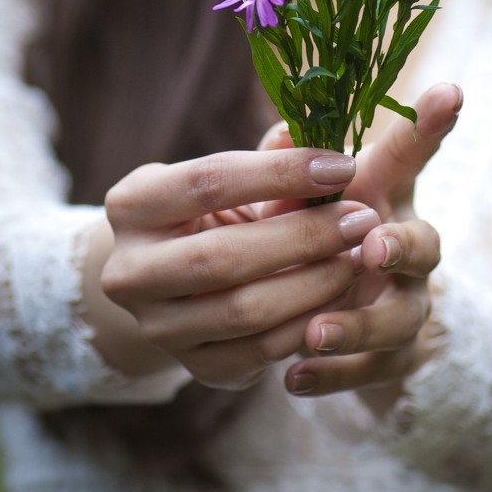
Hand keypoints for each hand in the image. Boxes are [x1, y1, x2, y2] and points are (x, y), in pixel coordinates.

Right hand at [99, 148, 382, 389]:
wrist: (174, 282)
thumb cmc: (209, 213)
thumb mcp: (225, 179)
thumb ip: (266, 157)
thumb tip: (304, 124)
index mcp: (132, 205)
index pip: (207, 182)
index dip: (279, 173)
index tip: (341, 165)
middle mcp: (129, 271)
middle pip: (221, 256)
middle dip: (303, 237)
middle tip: (362, 218)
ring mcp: (156, 326)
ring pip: (244, 311)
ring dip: (314, 284)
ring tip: (359, 257)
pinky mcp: (193, 366)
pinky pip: (259, 352)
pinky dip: (307, 324)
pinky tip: (341, 297)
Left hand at [280, 82, 462, 412]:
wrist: (341, 311)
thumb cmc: (314, 236)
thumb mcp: (299, 201)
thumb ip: (291, 173)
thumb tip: (280, 132)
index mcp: (384, 197)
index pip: (410, 156)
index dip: (430, 125)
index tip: (449, 91)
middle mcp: (407, 248)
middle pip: (425, 245)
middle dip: (402, 246)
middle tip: (373, 247)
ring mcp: (406, 304)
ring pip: (399, 319)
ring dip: (357, 325)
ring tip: (313, 333)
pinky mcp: (393, 356)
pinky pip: (371, 371)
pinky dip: (333, 376)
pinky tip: (294, 380)